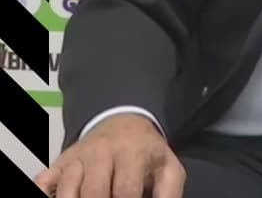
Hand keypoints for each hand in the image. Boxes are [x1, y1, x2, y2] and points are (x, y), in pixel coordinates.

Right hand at [34, 114, 183, 197]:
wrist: (124, 122)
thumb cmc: (146, 153)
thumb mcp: (168, 167)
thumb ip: (169, 193)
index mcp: (132, 152)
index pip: (125, 190)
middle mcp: (100, 152)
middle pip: (94, 192)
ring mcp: (76, 157)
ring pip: (67, 189)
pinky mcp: (58, 163)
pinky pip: (42, 181)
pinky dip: (46, 193)